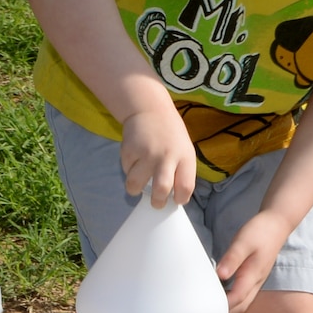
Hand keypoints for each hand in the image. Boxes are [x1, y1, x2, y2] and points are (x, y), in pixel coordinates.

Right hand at [115, 93, 195, 207]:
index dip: (180, 198)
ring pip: (135, 185)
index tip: (175, 200)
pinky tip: (135, 160)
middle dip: (157, 202)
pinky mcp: (129, 150)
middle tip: (156, 203)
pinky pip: (126, 171)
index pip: (186, 187)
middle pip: (161, 189)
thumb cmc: (170, 136)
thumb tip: (173, 198)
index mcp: (185, 157)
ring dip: (135, 189)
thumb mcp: (184, 150)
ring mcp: (146, 153)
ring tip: (139, 185)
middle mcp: (166, 156)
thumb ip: (181, 172)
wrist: (149, 110)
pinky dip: (129, 170)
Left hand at [215, 209, 293, 312]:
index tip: (206, 310)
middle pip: (241, 306)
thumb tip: (220, 275)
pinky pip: (243, 293)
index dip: (222, 307)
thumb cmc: (260, 231)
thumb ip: (232, 259)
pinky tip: (219, 291)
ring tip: (210, 304)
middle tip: (205, 312)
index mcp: (252, 276)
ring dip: (229, 306)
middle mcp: (255, 282)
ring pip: (243, 301)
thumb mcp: (243, 242)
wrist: (277, 224)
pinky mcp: (254, 276)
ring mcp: (256, 280)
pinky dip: (231, 297)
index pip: (236, 300)